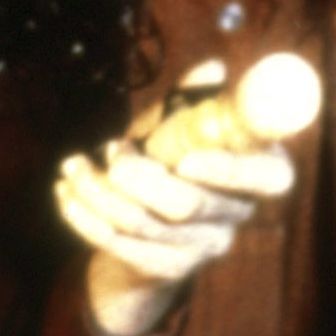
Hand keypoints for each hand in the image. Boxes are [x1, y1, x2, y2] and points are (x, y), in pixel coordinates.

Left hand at [53, 60, 297, 335]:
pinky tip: (66, 192)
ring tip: (72, 166)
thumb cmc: (172, 156)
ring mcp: (204, 246)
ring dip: (97, 191)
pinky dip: (85, 216)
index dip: (230, 172)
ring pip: (145, 223)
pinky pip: (120, 245)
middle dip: (139, 176)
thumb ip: (195, 98)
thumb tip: (212, 68)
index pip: (269, 178)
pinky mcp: (167, 268)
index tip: (186, 161)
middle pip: (189, 205)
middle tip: (110, 149)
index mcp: (260, 171)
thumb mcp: (182, 124)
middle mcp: (238, 214)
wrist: (151, 226)